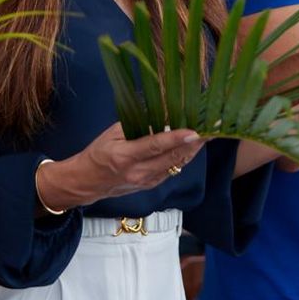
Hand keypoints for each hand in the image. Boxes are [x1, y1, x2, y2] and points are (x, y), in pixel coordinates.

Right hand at [37, 123, 206, 209]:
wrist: (87, 183)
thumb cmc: (98, 153)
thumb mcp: (111, 134)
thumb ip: (135, 125)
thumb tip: (159, 113)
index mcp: (125, 156)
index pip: (155, 146)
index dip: (176, 139)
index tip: (194, 131)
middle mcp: (138, 172)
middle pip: (172, 157)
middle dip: (194, 144)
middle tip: (211, 129)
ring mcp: (146, 182)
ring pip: (176, 165)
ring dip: (193, 150)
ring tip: (208, 136)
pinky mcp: (151, 186)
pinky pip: (172, 170)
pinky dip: (183, 157)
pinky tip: (192, 146)